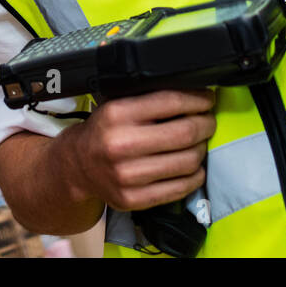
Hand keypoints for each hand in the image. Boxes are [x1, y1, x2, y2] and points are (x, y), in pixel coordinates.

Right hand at [62, 89, 215, 210]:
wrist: (77, 167)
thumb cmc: (104, 131)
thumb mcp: (115, 103)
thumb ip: (147, 95)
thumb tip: (190, 87)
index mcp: (116, 114)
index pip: (171, 101)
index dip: (198, 99)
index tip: (207, 99)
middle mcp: (121, 144)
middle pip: (185, 133)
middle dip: (206, 124)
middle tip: (208, 120)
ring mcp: (127, 176)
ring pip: (188, 161)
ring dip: (202, 149)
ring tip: (199, 142)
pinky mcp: (134, 199)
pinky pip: (180, 188)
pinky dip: (195, 176)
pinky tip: (194, 167)